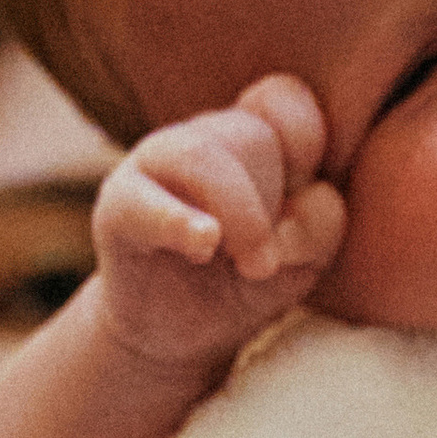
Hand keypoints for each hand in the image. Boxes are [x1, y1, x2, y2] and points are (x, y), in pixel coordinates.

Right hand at [93, 75, 346, 379]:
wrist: (175, 337)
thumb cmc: (242, 286)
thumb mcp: (300, 264)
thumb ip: (318, 227)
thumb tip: (306, 201)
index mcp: (251, 140)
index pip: (284, 100)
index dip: (305, 143)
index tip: (304, 200)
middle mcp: (203, 139)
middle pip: (252, 135)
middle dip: (272, 203)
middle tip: (267, 264)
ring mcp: (155, 164)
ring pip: (201, 157)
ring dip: (240, 215)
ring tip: (252, 267)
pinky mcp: (118, 208)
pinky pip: (144, 202)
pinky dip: (178, 222)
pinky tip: (203, 243)